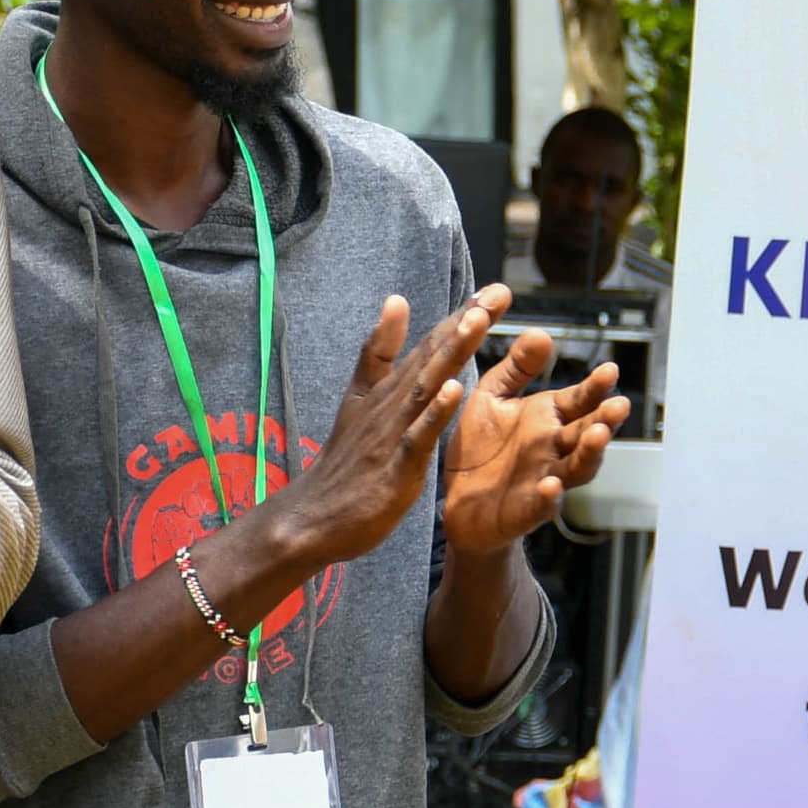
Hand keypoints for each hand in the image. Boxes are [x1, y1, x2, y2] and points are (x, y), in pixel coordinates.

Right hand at [263, 293, 490, 570]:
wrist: (310, 518)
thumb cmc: (345, 462)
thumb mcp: (359, 398)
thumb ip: (379, 353)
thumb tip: (396, 299)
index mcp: (387, 390)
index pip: (429, 346)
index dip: (461, 316)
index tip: (496, 289)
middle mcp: (389, 405)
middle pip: (431, 357)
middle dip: (465, 323)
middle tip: (497, 293)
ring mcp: (390, 434)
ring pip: (425, 387)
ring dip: (451, 353)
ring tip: (477, 321)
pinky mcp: (392, 468)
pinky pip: (416, 437)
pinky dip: (433, 413)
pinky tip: (454, 390)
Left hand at [440, 316, 628, 554]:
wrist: (458, 503)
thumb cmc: (480, 448)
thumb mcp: (492, 399)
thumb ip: (516, 369)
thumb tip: (541, 332)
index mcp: (547, 419)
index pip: (579, 400)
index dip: (595, 388)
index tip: (609, 370)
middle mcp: (554, 449)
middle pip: (587, 433)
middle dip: (605, 420)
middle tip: (619, 405)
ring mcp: (544, 480)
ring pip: (578, 468)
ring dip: (590, 453)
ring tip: (597, 436)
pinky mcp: (526, 511)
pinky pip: (543, 505)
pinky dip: (550, 496)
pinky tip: (552, 484)